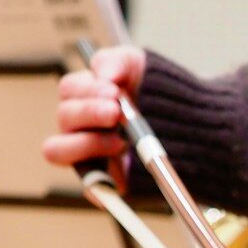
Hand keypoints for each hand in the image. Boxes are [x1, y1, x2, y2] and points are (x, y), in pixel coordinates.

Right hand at [42, 44, 146, 186]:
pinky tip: (120, 170)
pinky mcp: (103, 182)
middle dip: (89, 113)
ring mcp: (87, 154)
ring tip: (119, 141)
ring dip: (86, 143)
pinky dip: (96, 181)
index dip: (88, 90)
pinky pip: (87, 186)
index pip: (69, 89)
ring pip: (57, 150)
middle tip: (116, 113)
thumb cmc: (157, 96)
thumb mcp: (140, 68)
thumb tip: (103, 73)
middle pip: (63, 117)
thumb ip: (117, 61)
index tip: (114, 92)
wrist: (190, 128)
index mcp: (85, 96)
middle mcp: (80, 125)